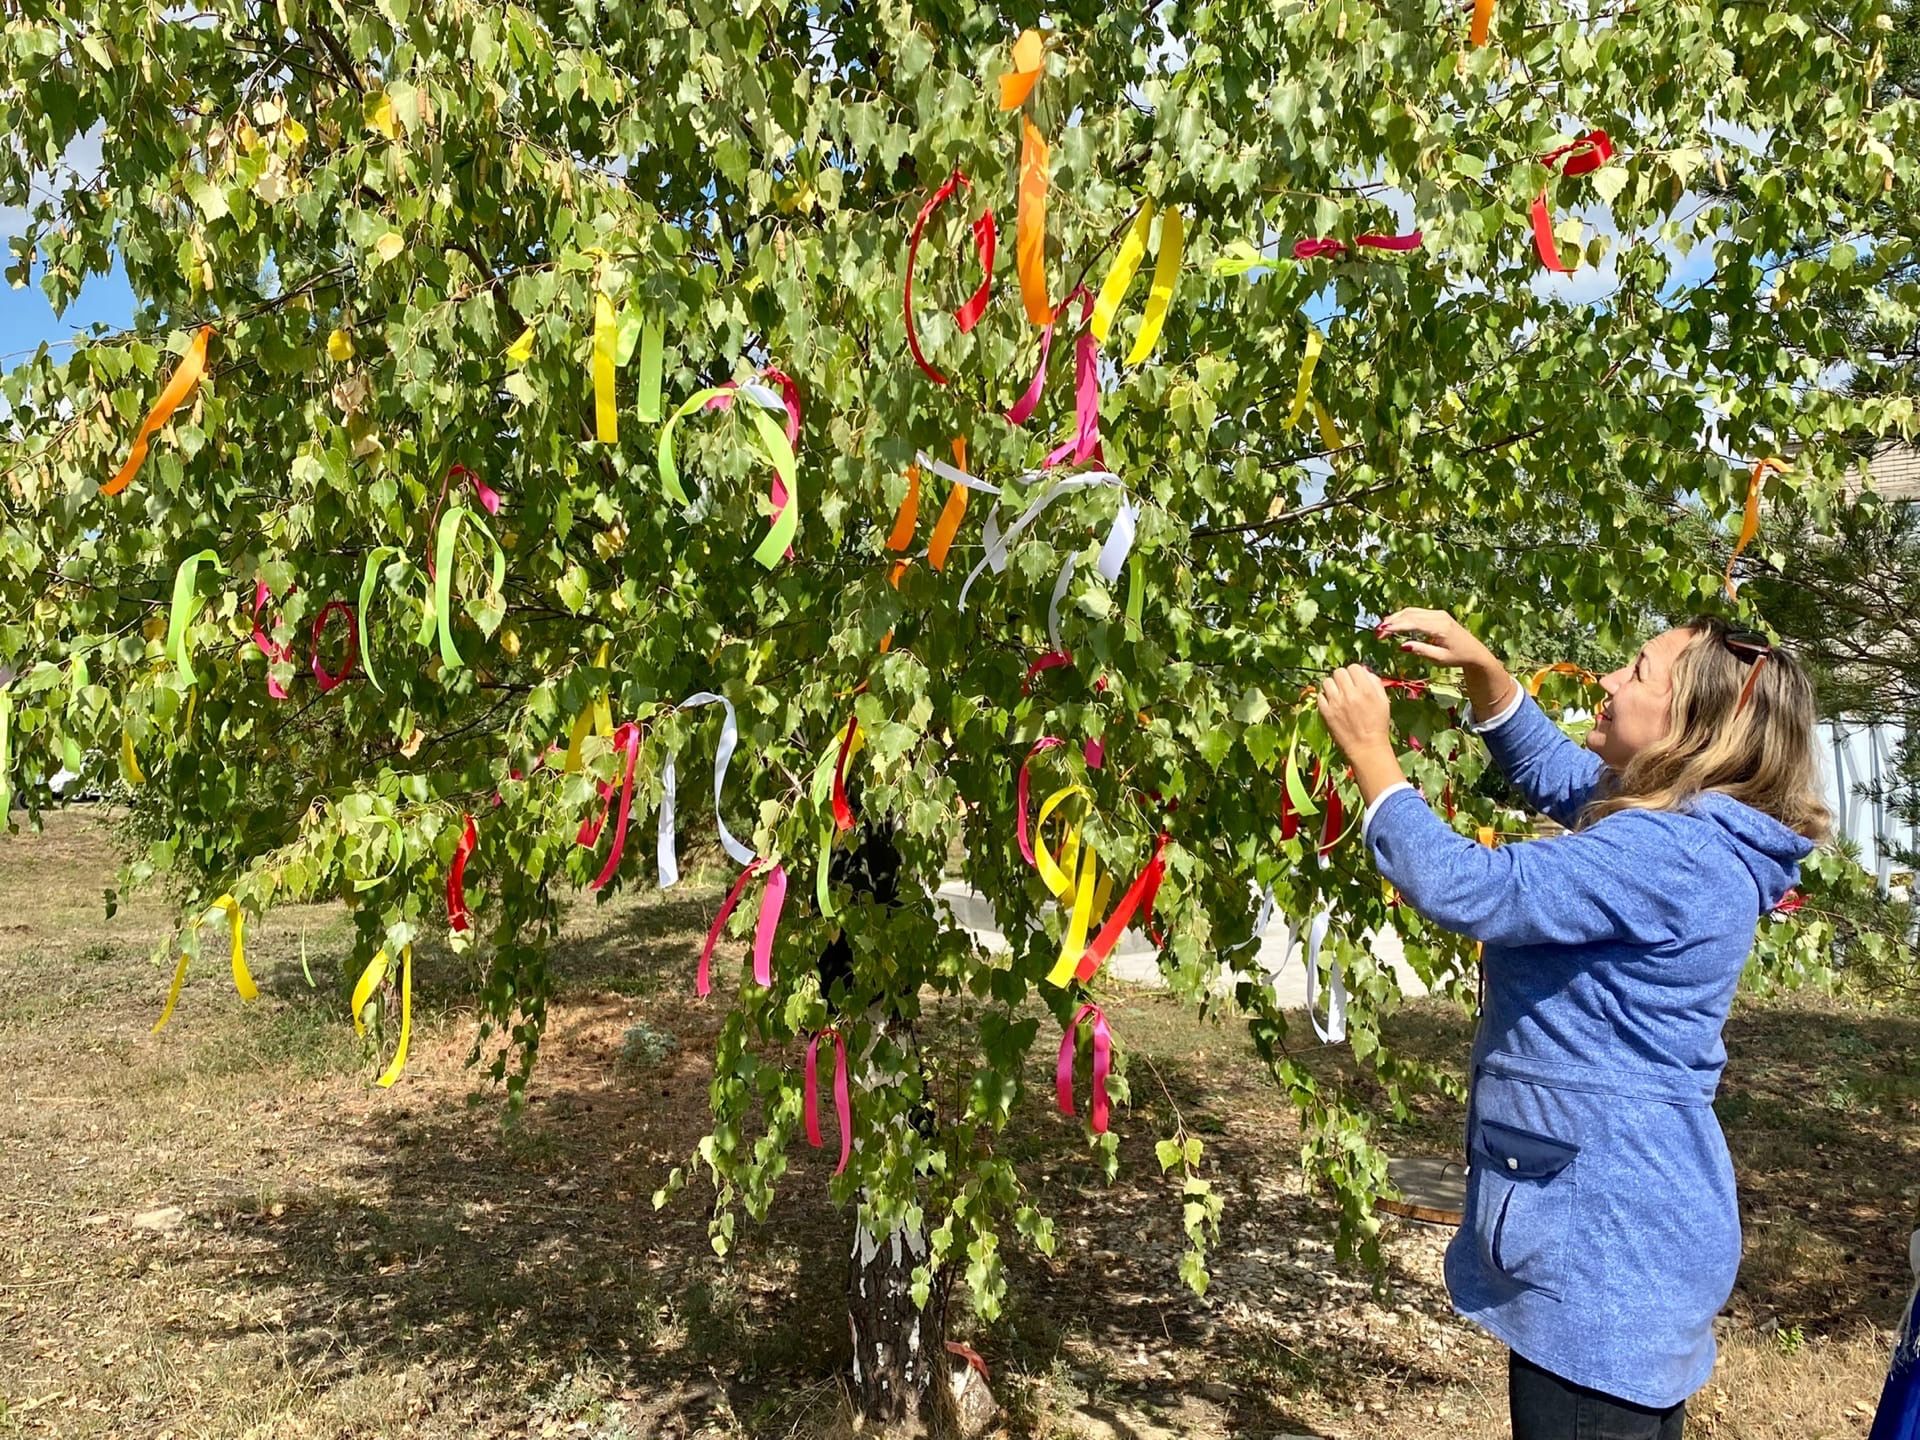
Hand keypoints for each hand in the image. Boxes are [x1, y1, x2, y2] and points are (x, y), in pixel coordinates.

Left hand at [1317, 664, 1391, 760]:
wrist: (1366, 748)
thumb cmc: (1377, 726)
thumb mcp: (1383, 702)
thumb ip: (1375, 684)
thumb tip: (1365, 672)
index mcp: (1366, 689)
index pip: (1354, 667)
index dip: (1354, 673)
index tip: (1355, 680)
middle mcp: (1350, 693)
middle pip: (1339, 672)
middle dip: (1342, 677)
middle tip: (1345, 687)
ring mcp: (1336, 703)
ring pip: (1327, 682)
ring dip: (1332, 686)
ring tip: (1337, 695)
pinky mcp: (1326, 712)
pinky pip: (1319, 696)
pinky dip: (1324, 698)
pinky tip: (1331, 704)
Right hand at [1376, 606, 1517, 719]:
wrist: (1475, 652)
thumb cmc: (1458, 657)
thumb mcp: (1439, 658)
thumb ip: (1421, 650)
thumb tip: (1402, 646)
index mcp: (1439, 627)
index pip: (1412, 623)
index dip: (1394, 627)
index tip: (1380, 633)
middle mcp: (1438, 616)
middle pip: (1409, 614)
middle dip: (1392, 621)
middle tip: (1378, 632)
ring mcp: (1438, 613)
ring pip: (1412, 611)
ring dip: (1396, 618)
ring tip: (1382, 628)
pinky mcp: (1437, 614)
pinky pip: (1417, 612)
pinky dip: (1404, 617)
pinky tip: (1395, 623)